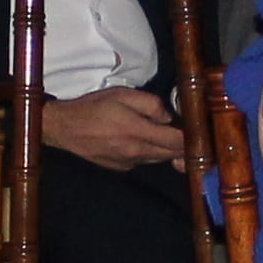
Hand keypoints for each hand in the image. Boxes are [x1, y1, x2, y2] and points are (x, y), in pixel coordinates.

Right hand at [42, 88, 184, 170]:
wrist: (65, 129)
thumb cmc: (93, 107)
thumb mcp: (123, 94)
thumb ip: (151, 104)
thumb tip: (168, 117)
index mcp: (138, 132)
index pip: (177, 142)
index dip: (192, 138)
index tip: (198, 129)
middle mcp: (137, 152)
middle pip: (172, 154)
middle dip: (183, 145)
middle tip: (187, 131)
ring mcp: (129, 163)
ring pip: (159, 159)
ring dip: (166, 149)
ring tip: (163, 134)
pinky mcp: (121, 167)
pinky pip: (144, 161)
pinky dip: (149, 152)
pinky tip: (140, 140)